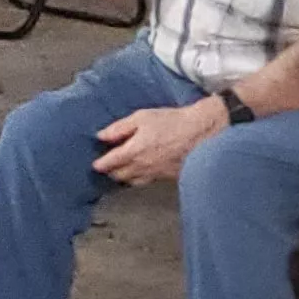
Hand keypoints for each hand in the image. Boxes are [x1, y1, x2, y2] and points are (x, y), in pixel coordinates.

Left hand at [93, 97, 226, 184]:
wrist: (202, 132)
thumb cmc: (172, 122)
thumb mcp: (142, 118)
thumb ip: (119, 128)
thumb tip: (101, 136)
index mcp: (133, 152)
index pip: (109, 164)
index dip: (100, 164)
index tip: (95, 164)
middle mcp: (142, 167)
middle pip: (119, 176)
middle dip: (111, 171)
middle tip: (107, 165)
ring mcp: (156, 174)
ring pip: (134, 181)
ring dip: (125, 177)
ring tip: (122, 170)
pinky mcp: (168, 176)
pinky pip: (149, 181)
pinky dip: (141, 178)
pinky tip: (142, 171)